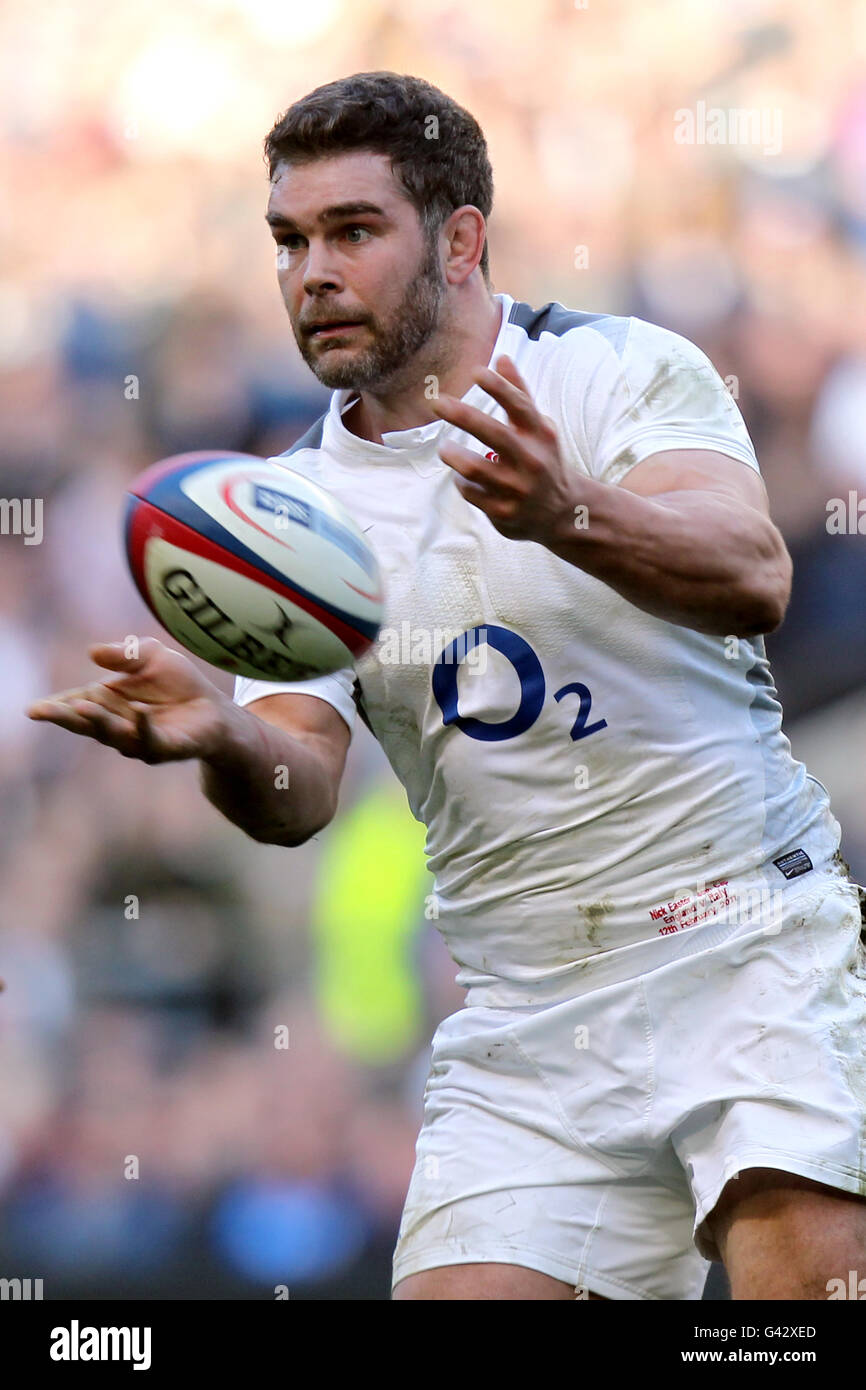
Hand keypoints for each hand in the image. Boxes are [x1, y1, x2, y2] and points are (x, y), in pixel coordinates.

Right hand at [26, 637, 230, 763]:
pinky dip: (143, 727)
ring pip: (112, 734)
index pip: (75, 704)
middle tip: (41, 712)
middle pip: (85, 723)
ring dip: (97, 721)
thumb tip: (93, 653)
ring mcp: (138, 740)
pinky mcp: (164, 748)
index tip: (34, 709)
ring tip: (80, 708)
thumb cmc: (178, 683)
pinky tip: (139, 712)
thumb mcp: (151, 656)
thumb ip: (124, 654)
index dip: (55, 707)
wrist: (214, 708)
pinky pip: (150, 740)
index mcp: (106, 703)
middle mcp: (117, 725)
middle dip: (63, 717)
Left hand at [431, 354, 580, 543]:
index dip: (499, 388)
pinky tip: (463, 476)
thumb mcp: (539, 428)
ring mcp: (517, 488)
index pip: (520, 406)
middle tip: (437, 403)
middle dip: (463, 416)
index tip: (477, 371)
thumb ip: (519, 394)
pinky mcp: (504, 511)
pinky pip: (471, 491)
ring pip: (476, 468)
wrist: (563, 512)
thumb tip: (500, 357)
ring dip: (454, 456)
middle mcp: (531, 460)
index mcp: (540, 434)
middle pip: (494, 434)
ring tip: (445, 448)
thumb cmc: (543, 459)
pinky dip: (462, 481)